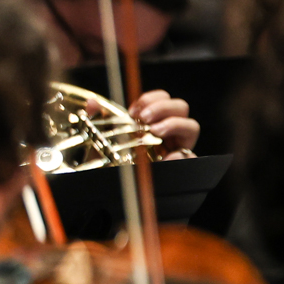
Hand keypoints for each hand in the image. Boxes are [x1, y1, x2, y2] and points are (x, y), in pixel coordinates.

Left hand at [84, 91, 198, 158]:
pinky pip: (191, 155)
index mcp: (151, 121)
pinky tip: (167, 156)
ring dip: (174, 124)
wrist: (108, 185)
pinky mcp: (180, 162)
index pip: (162, 99)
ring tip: (155, 131)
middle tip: (143, 118)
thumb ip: (97, 120)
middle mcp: (167, 131)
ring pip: (191, 126)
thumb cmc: (109, 161)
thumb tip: (92, 102)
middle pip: (180, 107)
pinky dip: (182, 153)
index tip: (133, 110)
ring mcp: (176, 146)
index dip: (151, 98)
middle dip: (163, 107)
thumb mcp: (100, 140)